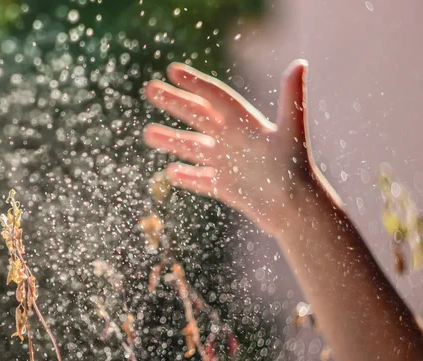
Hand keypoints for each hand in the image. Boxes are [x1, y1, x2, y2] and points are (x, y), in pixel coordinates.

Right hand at [144, 60, 324, 235]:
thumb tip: (300, 63)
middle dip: (174, 103)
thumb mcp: (292, 130)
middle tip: (150, 90)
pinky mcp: (226, 187)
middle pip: (198, 116)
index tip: (173, 71)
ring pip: (193, 147)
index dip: (195, 83)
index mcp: (245, 123)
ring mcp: (227, 163)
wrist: (296, 208)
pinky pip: (201, 179)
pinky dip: (186, 177)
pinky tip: (170, 172)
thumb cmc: (296, 168)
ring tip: (148, 133)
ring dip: (171, 140)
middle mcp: (233, 140)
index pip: (215, 97)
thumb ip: (292, 98)